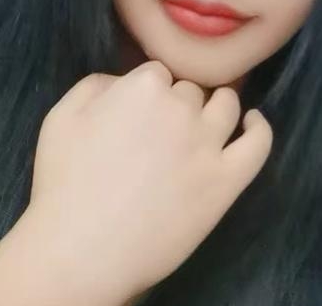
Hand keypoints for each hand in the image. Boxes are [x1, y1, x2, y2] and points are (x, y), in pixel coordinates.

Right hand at [26, 60, 272, 301]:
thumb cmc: (64, 181)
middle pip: (190, 90)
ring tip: (205, 120)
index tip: (137, 112)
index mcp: (143, 86)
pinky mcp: (226, 182)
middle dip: (176, 103)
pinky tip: (252, 123)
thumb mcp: (62, 115)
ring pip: (226, 106)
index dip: (147, 91)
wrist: (82, 248)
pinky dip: (259, 128)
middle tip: (159, 131)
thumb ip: (94, 84)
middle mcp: (182, 107)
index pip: (157, 72)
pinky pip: (258, 144)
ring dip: (216, 105)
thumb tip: (121, 81)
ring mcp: (209, 144)